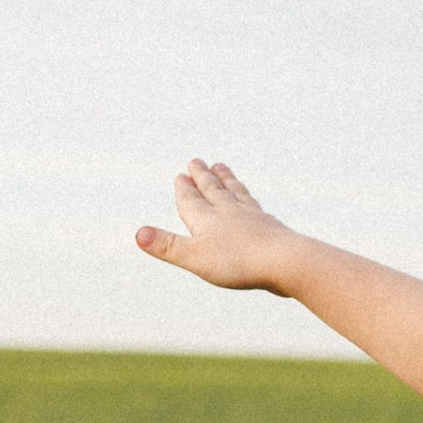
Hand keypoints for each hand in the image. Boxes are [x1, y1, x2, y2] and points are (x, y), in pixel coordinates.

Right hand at [135, 159, 303, 293]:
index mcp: (207, 219)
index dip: (185, 189)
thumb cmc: (237, 261)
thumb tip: (137, 234)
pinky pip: (255, 207)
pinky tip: (251, 202)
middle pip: (213, 190)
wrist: (285, 260)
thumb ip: (167, 246)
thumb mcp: (194, 257)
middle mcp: (229, 212)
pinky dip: (248, 199)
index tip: (182, 174)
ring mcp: (252, 217)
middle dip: (203, 177)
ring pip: (235, 193)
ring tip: (222, 168)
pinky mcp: (270, 227)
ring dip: (226, 180)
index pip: (191, 200)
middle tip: (197, 161)